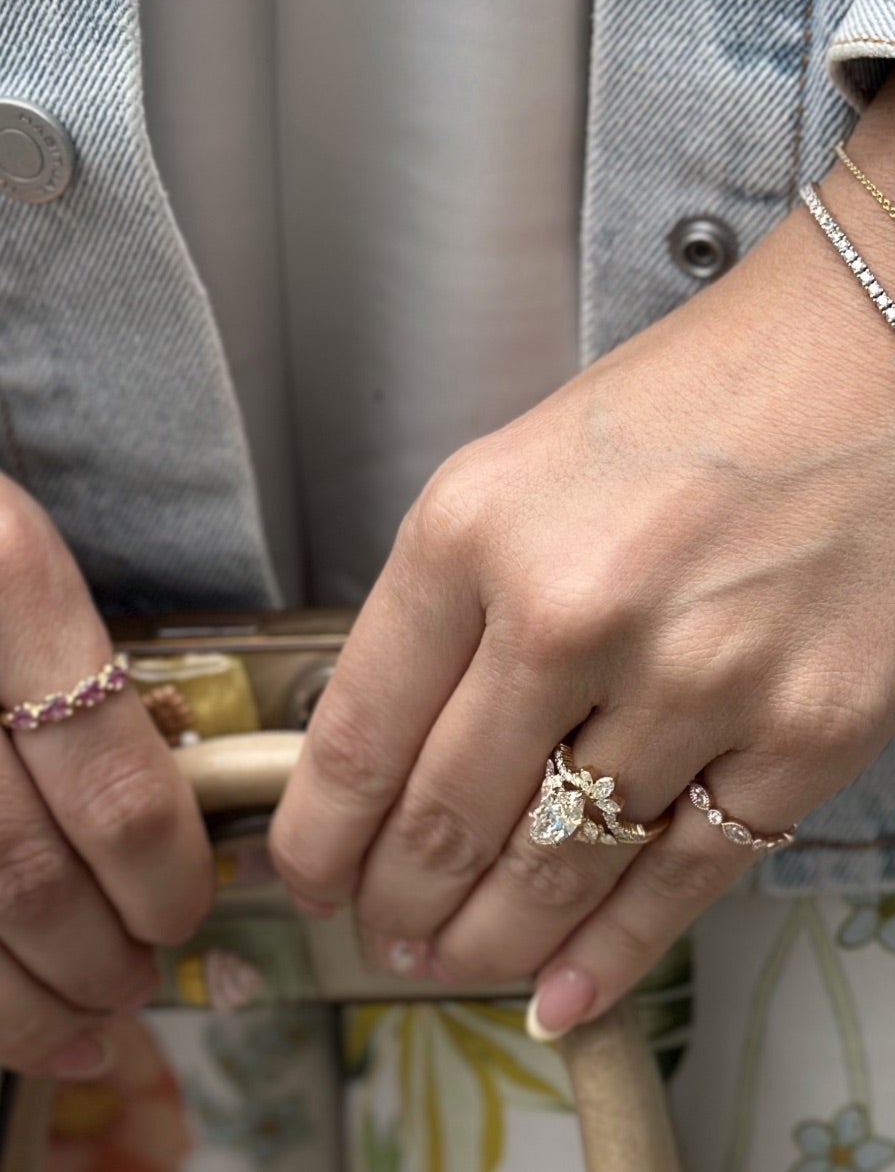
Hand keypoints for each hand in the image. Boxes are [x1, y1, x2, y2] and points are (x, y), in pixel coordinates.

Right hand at [0, 475, 212, 1076]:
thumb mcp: (16, 556)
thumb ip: (82, 672)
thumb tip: (167, 812)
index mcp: (6, 587)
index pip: (115, 783)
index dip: (163, 876)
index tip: (186, 910)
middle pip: (25, 876)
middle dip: (97, 957)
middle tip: (138, 983)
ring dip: (20, 1006)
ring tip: (75, 1028)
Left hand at [269, 66, 894, 1036]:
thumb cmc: (746, 373)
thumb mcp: (561, 449)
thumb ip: (484, 584)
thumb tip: (430, 726)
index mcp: (481, 521)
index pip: (358, 732)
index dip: (324, 835)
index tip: (321, 874)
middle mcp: (573, 608)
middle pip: (448, 822)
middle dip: (405, 901)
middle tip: (397, 928)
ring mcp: (700, 679)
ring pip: (560, 867)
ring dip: (495, 939)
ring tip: (467, 960)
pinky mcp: (816, 732)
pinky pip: (686, 878)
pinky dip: (614, 954)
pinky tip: (566, 992)